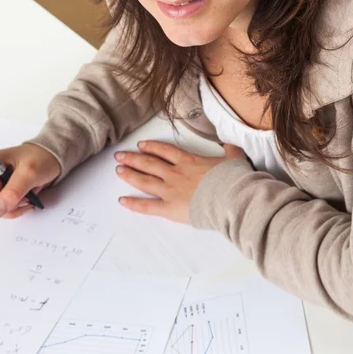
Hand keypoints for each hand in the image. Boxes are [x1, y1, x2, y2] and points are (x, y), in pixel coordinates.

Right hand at [0, 143, 60, 218]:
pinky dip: (18, 205)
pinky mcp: (2, 187)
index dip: (7, 204)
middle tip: (28, 196)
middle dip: (12, 206)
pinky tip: (27, 196)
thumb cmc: (42, 158)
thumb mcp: (30, 174)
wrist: (52, 156)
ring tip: (29, 195)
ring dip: (17, 206)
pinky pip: (5, 205)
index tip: (24, 197)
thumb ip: (13, 192)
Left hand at [114, 140, 245, 222]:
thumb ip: (230, 150)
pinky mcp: (169, 208)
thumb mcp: (234, 158)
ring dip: (130, 175)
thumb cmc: (233, 179)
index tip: (141, 145)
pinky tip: (122, 200)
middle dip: (133, 159)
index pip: (165, 151)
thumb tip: (231, 145)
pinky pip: (147, 206)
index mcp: (189, 161)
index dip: (152, 147)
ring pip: (144, 180)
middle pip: (149, 163)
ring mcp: (170, 190)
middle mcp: (175, 173)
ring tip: (118, 170)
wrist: (231, 197)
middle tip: (120, 156)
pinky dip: (133, 203)